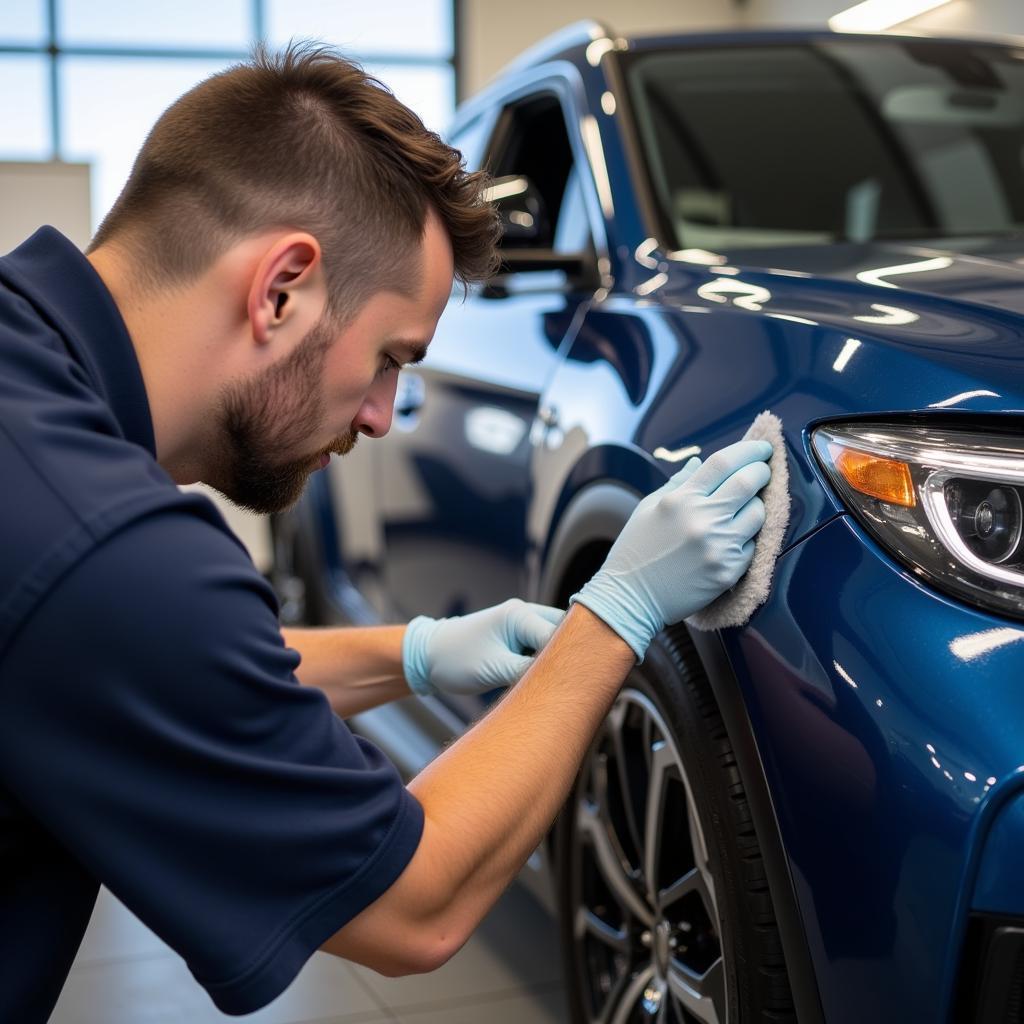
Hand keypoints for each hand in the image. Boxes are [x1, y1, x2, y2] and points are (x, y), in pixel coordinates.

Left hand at [403, 599, 564, 696]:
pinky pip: (543, 647)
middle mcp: (525, 614)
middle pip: (565, 632)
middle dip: (571, 655)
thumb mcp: (494, 669)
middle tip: (577, 683)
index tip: (577, 683)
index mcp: (520, 614)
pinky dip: (547, 662)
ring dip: (558, 659)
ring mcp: (522, 625)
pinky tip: (549, 680)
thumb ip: (528, 671)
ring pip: (555, 640)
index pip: (560, 635)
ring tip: (563, 683)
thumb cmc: (456, 659)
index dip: (572, 658)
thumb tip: (559, 679)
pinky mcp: (518, 638)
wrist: (428, 656)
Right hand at [570, 440, 771, 660]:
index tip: (761, 447)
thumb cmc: (636, 551)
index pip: (725, 463)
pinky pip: (752, 545)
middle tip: (763, 470)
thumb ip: (679, 483)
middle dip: (762, 471)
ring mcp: (718, 546)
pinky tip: (733, 539)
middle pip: (749, 483)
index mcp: (680, 499)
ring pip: (758, 514)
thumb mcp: (649, 508)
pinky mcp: (728, 571)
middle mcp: (702, 519)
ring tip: (744, 508)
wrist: (631, 598)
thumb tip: (700, 462)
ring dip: (756, 506)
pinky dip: (747, 538)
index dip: (749, 450)